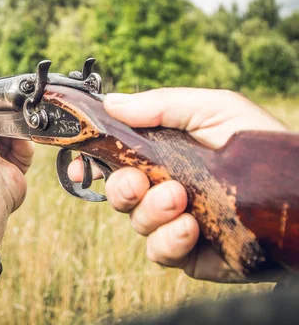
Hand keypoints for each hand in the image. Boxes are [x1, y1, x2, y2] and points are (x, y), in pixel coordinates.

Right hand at [69, 88, 286, 281]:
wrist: (297, 196)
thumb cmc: (259, 143)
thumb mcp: (213, 109)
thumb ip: (162, 104)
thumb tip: (110, 102)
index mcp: (160, 152)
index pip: (112, 157)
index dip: (89, 161)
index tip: (78, 165)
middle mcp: (161, 185)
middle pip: (116, 191)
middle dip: (121, 187)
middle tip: (140, 182)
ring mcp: (172, 220)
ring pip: (134, 221)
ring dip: (151, 210)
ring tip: (181, 199)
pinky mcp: (186, 252)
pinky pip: (157, 251)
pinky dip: (167, 240)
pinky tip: (191, 227)